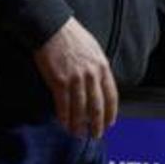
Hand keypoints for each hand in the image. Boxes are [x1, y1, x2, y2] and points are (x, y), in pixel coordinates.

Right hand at [33, 17, 118, 138]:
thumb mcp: (93, 49)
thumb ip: (98, 67)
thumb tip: (100, 83)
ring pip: (80, 108)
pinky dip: (64, 117)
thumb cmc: (72, 37)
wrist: (52, 28)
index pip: (111, 94)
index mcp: (102, 66)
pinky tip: (64, 124)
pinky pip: (63, 104)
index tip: (110, 123)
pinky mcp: (59, 81)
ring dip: (79, 124)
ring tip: (78, 134)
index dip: (111, 111)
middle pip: (97, 105)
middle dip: (97, 123)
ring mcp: (76, 79)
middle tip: (95, 135)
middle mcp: (92, 74)